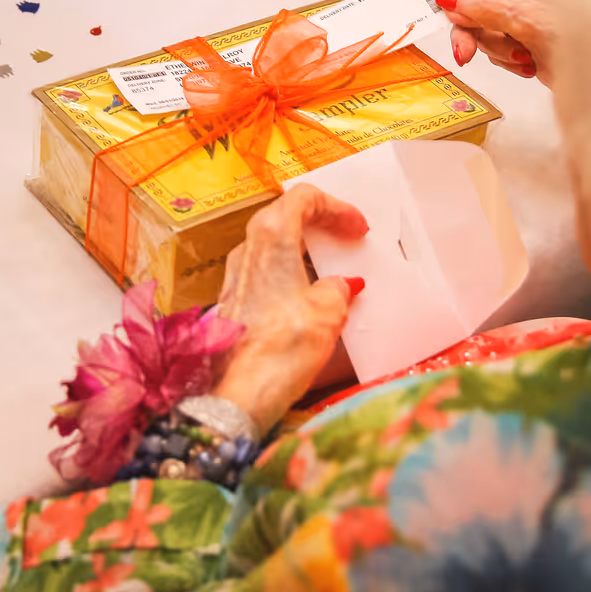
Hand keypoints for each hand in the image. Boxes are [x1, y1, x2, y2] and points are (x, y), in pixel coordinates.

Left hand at [214, 185, 367, 433]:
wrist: (241, 393)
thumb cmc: (285, 346)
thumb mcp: (328, 312)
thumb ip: (338, 289)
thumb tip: (342, 285)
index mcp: (271, 238)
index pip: (302, 198)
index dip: (335, 206)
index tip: (358, 228)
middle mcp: (247, 251)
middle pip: (283, 217)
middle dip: (319, 223)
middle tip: (347, 239)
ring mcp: (235, 277)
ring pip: (272, 246)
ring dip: (303, 251)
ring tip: (332, 269)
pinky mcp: (232, 303)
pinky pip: (264, 273)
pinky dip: (289, 273)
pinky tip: (308, 297)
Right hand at [440, 0, 556, 83]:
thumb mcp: (531, 20)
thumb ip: (487, 10)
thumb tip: (453, 2)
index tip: (450, 8)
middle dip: (473, 27)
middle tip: (464, 51)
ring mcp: (532, 13)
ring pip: (488, 27)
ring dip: (495, 47)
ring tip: (521, 57)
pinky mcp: (534, 38)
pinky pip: (502, 45)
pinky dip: (508, 58)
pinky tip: (529, 64)